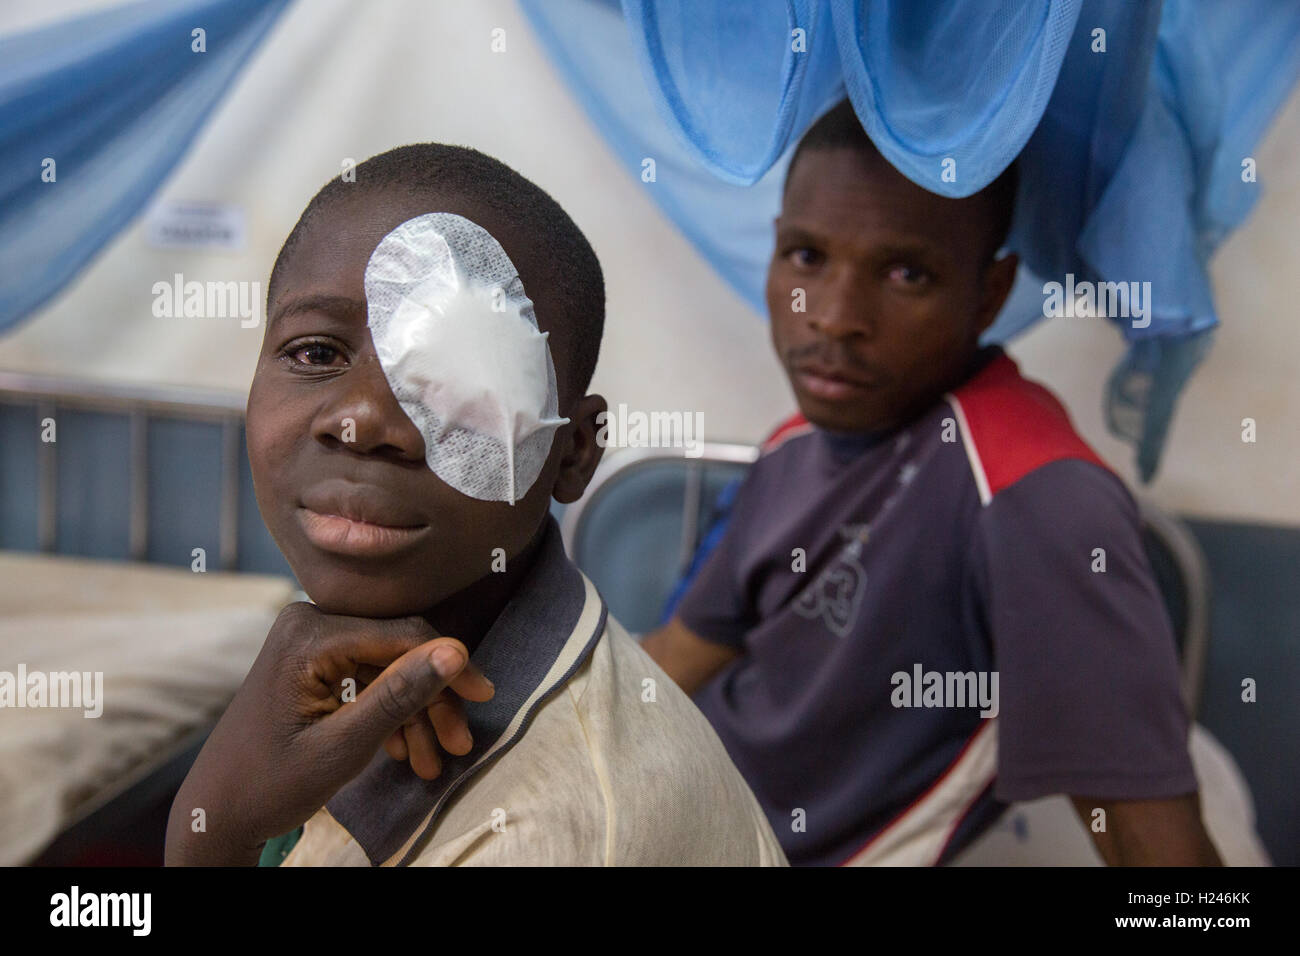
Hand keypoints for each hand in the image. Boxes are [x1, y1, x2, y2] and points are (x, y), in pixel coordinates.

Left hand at [165, 602, 491, 865]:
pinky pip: (368, 676)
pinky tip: (405, 751)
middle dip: (432, 700)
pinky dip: (390, 713)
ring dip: (415, 713)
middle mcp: (309, 621)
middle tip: (458, 744)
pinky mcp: (313, 658)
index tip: (485, 697)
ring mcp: (310, 638)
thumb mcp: (343, 746)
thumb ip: (398, 695)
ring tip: (432, 762)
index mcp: (309, 633)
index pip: (403, 635)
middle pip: (399, 650)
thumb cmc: (270, 784)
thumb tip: (456, 651)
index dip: (450, 666)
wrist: (217, 811)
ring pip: (389, 667)